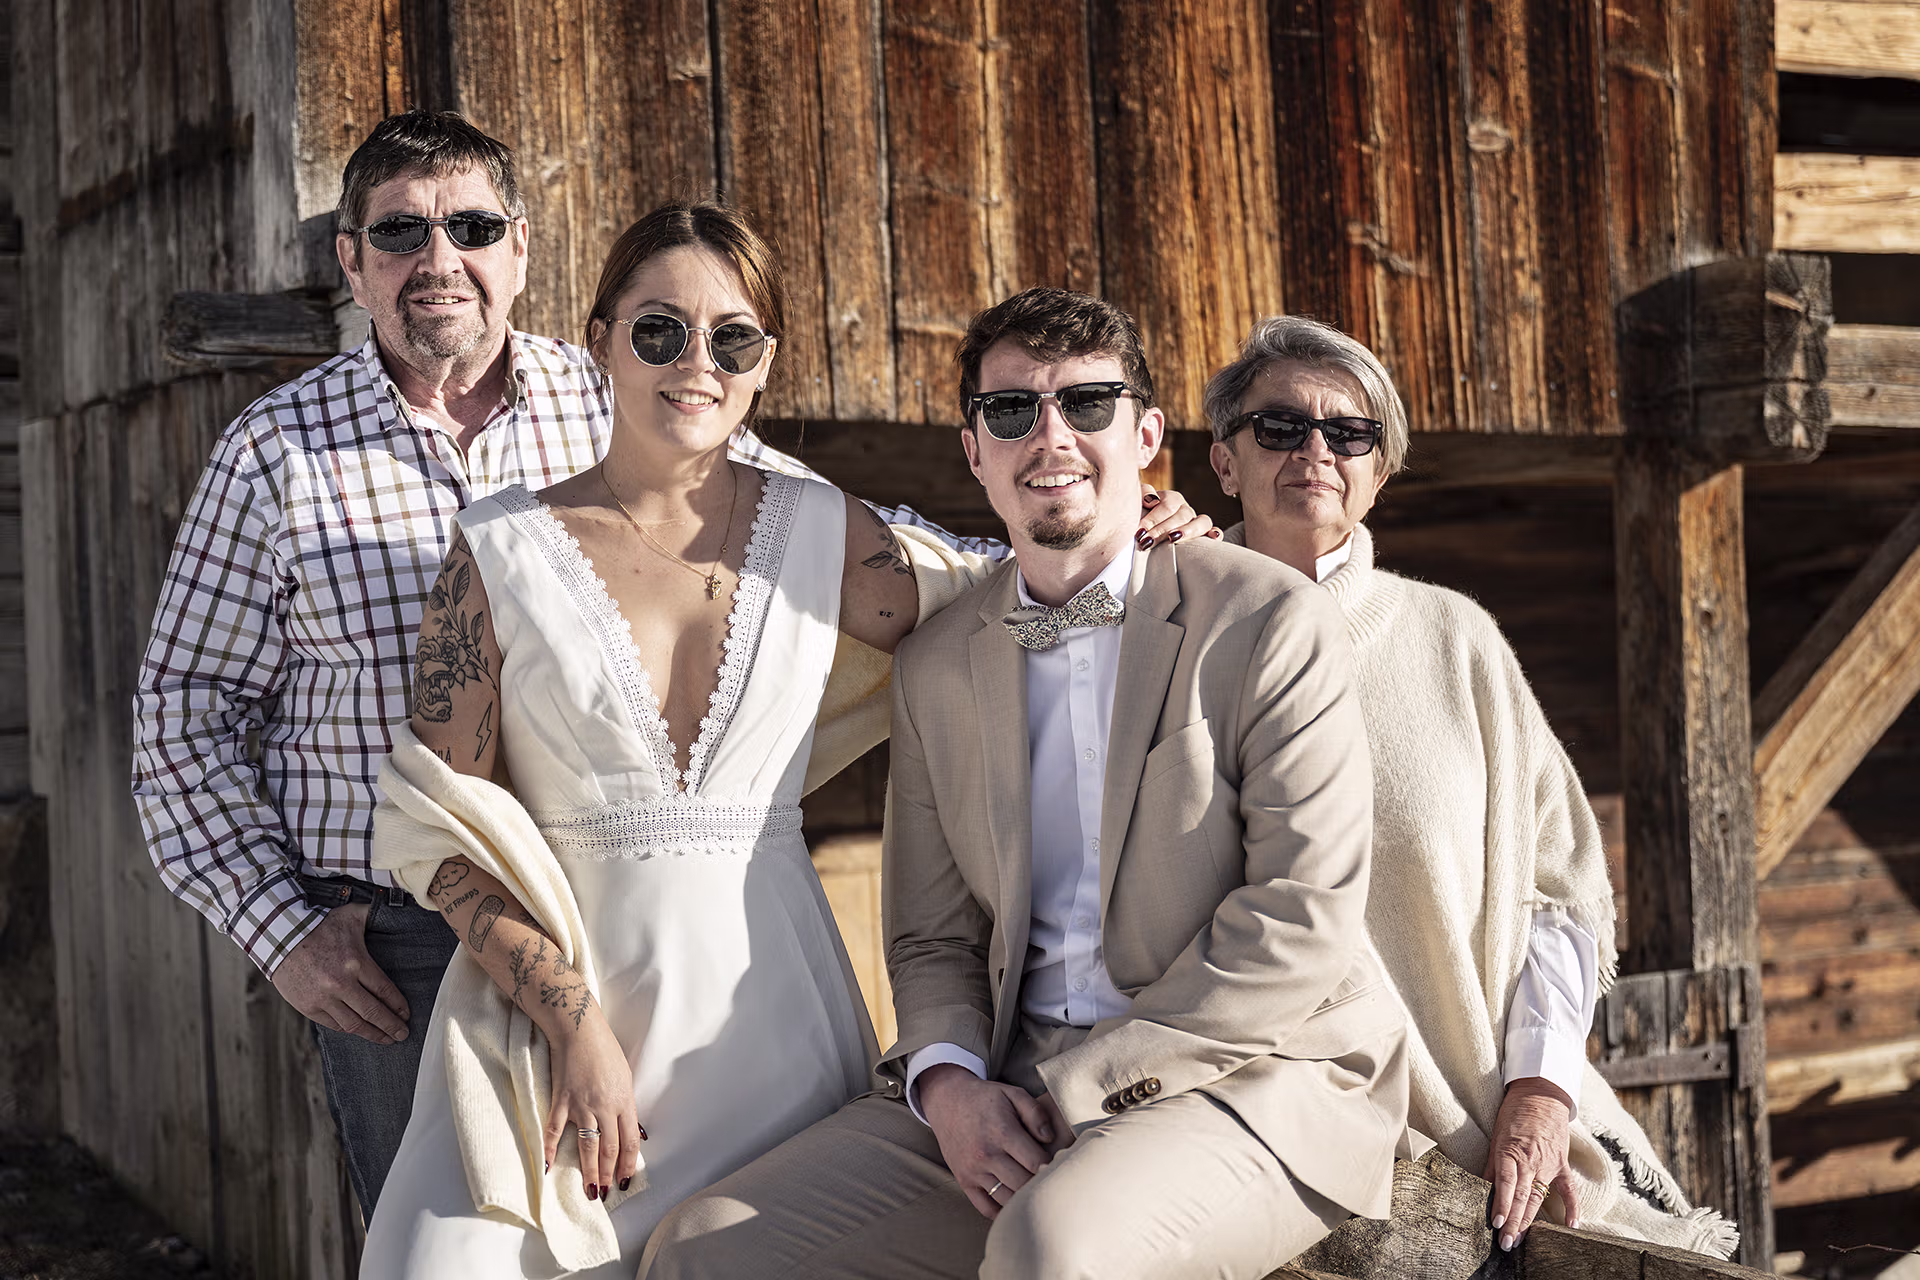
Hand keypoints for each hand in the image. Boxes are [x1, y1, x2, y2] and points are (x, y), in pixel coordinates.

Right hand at [272, 904, 410, 1043]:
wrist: (279, 937)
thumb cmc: (319, 926)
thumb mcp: (351, 915)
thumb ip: (375, 914)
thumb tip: (396, 907)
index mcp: (355, 962)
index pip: (384, 991)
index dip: (398, 1006)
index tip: (406, 1014)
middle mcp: (340, 984)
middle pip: (373, 1012)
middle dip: (391, 1026)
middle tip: (403, 1034)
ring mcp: (323, 998)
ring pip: (353, 1024)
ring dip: (372, 1034)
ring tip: (385, 1038)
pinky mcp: (308, 1007)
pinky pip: (333, 1024)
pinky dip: (349, 1029)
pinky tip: (360, 1030)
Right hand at [543, 1008, 644, 1200]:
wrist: (579, 1030)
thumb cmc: (605, 1050)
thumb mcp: (626, 1076)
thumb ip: (626, 1104)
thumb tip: (633, 1130)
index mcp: (624, 1101)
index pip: (629, 1141)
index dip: (628, 1164)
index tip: (625, 1180)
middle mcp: (605, 1107)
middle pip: (609, 1148)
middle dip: (608, 1174)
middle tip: (605, 1193)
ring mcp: (581, 1105)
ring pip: (587, 1145)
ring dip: (588, 1170)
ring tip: (589, 1190)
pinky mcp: (561, 1100)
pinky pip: (555, 1130)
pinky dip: (550, 1150)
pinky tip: (548, 1167)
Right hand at [918, 1065, 1057, 1219]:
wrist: (947, 1101)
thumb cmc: (985, 1098)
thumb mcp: (1012, 1094)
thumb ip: (1035, 1113)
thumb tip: (1050, 1139)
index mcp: (1002, 1132)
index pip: (1035, 1162)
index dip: (1051, 1165)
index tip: (1058, 1163)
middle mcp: (986, 1155)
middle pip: (1023, 1184)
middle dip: (1040, 1183)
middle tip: (1050, 1180)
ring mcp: (973, 1171)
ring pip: (1007, 1199)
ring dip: (1024, 1198)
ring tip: (1035, 1190)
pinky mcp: (964, 1181)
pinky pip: (986, 1208)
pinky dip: (1002, 1211)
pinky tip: (1015, 1203)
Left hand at [1136, 486, 1219, 548]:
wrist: (1145, 531)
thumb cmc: (1140, 516)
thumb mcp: (1137, 502)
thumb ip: (1142, 494)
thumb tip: (1152, 500)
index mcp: (1172, 498)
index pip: (1167, 505)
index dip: (1153, 518)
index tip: (1139, 531)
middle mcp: (1186, 508)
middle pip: (1182, 516)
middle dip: (1162, 530)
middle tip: (1147, 541)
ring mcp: (1195, 521)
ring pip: (1202, 522)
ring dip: (1188, 531)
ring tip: (1173, 539)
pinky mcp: (1202, 534)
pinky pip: (1213, 531)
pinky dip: (1216, 533)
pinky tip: (1213, 538)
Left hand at [1484, 1076, 1577, 1248]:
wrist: (1541, 1095)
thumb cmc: (1514, 1114)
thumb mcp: (1496, 1136)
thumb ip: (1492, 1164)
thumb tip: (1482, 1188)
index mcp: (1511, 1152)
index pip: (1506, 1184)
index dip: (1502, 1205)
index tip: (1498, 1223)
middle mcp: (1531, 1161)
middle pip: (1522, 1197)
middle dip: (1514, 1222)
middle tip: (1506, 1244)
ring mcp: (1549, 1164)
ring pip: (1539, 1197)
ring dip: (1530, 1221)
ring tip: (1521, 1240)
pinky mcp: (1561, 1164)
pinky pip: (1569, 1189)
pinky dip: (1573, 1208)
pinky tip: (1572, 1226)